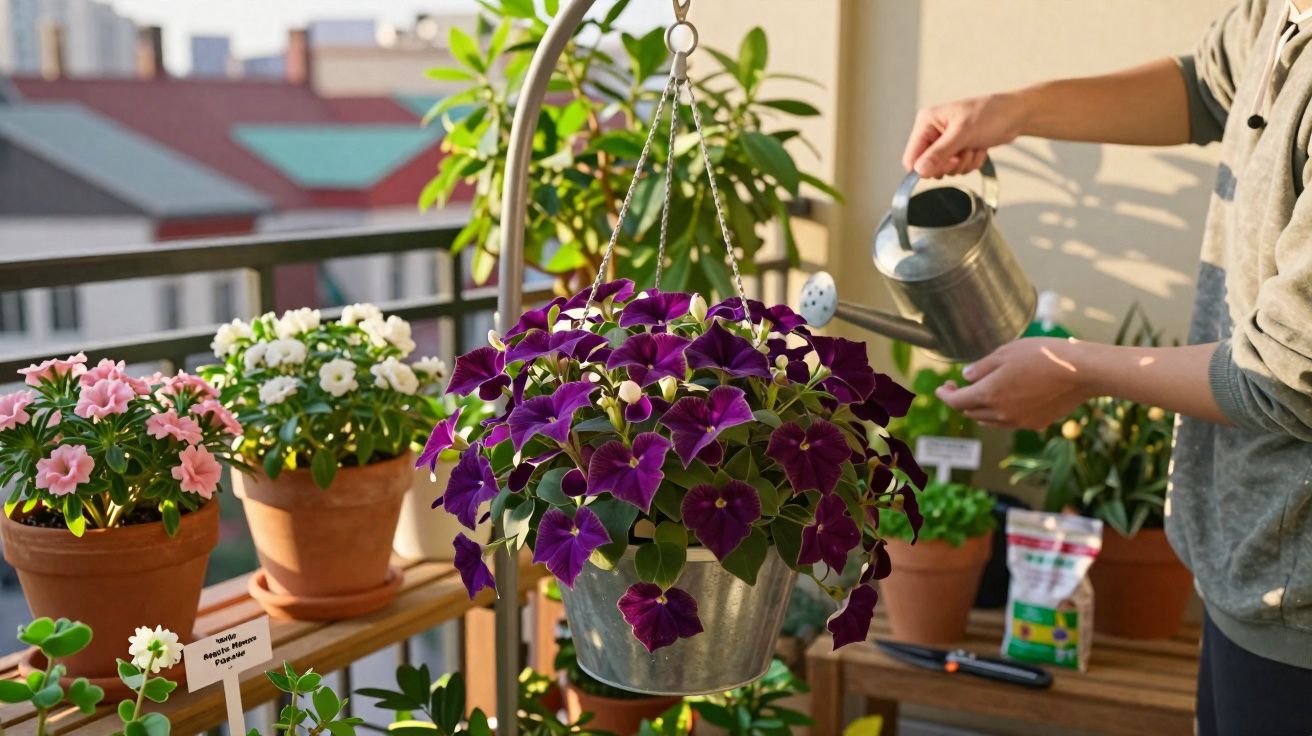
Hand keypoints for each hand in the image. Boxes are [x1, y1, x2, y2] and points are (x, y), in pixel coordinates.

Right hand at [902, 92, 1029, 178]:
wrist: (1015, 116)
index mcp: (926, 122)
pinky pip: (957, 168)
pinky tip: (979, 150)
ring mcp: (945, 142)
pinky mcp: (957, 149)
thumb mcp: (963, 133)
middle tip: (963, 154)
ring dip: (963, 164)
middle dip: (950, 165)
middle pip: (928, 166)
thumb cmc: (991, 114)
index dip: (926, 167)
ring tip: (974, 148)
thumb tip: (919, 170)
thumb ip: (939, 153)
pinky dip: (970, 163)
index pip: (912, 157)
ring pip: (944, 169)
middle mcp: (932, 132)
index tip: (948, 163)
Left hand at [935, 338, 1090, 428]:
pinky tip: (1008, 399)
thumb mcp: (1006, 352)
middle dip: (960, 399)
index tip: (942, 387)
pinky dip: (1001, 414)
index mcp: (988, 395)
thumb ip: (982, 367)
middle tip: (959, 385)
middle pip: (970, 412)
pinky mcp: (1036, 424)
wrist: (1081, 372)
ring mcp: (1019, 422)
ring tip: (982, 393)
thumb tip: (966, 377)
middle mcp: (1000, 414)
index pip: (956, 401)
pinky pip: (1010, 422)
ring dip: (980, 409)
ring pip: (989, 420)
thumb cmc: (1043, 355)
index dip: (945, 395)